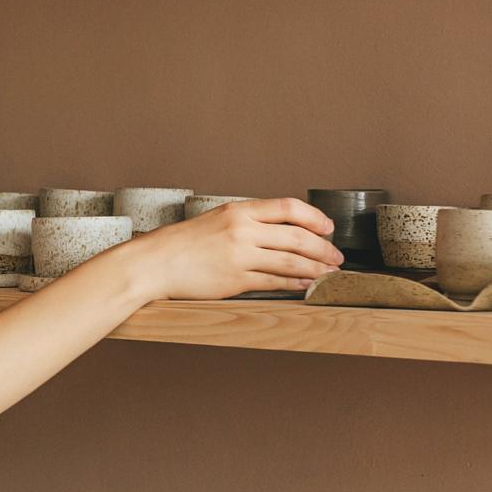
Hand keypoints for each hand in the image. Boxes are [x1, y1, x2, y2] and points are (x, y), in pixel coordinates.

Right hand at [83, 197, 343, 301]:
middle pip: (297, 235)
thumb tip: (279, 232)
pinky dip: (295, 282)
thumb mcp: (216, 220)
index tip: (328, 227)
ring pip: (290, 260)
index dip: (314, 217)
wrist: (154, 263)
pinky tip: (307, 284)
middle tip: (337, 256)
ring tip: (330, 272)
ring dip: (316, 267)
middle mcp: (242, 230)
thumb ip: (247, 223)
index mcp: (239, 210)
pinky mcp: (235, 280)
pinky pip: (274, 281)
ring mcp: (240, 256)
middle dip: (323, 247)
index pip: (288, 207)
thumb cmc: (182, 243)